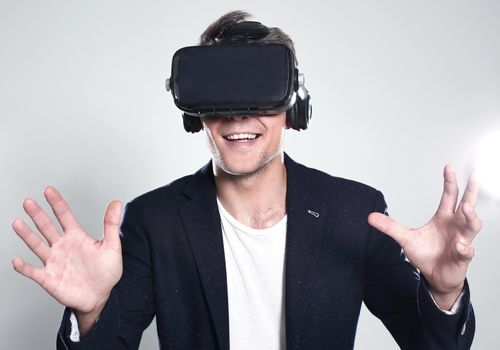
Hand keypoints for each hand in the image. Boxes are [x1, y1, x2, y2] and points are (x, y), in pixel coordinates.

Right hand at [12, 187, 122, 314]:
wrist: (100, 297)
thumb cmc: (106, 272)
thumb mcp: (112, 247)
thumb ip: (111, 225)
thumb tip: (116, 203)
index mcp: (76, 237)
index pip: (64, 216)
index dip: (57, 203)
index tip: (49, 190)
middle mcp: (62, 247)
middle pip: (47, 227)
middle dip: (38, 215)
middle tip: (28, 202)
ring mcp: (54, 262)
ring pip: (37, 245)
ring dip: (27, 235)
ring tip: (18, 223)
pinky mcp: (49, 278)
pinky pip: (34, 272)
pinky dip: (24, 267)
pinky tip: (17, 260)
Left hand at [368, 166, 481, 308]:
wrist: (436, 276)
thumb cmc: (426, 254)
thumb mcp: (405, 238)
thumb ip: (390, 227)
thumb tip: (370, 216)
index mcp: (444, 218)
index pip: (450, 196)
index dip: (450, 182)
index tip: (448, 168)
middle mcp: (455, 227)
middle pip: (467, 205)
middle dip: (472, 192)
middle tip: (474, 177)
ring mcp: (462, 241)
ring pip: (472, 226)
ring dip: (471, 217)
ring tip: (466, 208)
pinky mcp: (462, 257)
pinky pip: (467, 251)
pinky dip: (465, 249)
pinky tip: (461, 246)